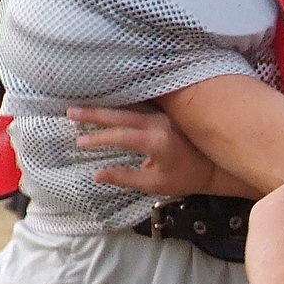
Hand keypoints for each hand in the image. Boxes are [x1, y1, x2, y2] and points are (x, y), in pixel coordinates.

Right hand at [70, 104, 217, 195]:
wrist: (213, 165)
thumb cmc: (185, 177)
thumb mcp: (155, 184)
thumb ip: (125, 178)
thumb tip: (97, 175)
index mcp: (156, 141)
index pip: (120, 136)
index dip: (98, 139)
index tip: (79, 142)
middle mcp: (159, 122)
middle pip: (120, 114)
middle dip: (94, 114)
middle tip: (70, 112)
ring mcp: (163, 113)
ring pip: (129, 105)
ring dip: (105, 105)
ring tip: (82, 105)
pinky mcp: (166, 110)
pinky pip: (139, 103)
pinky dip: (120, 102)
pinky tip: (106, 100)